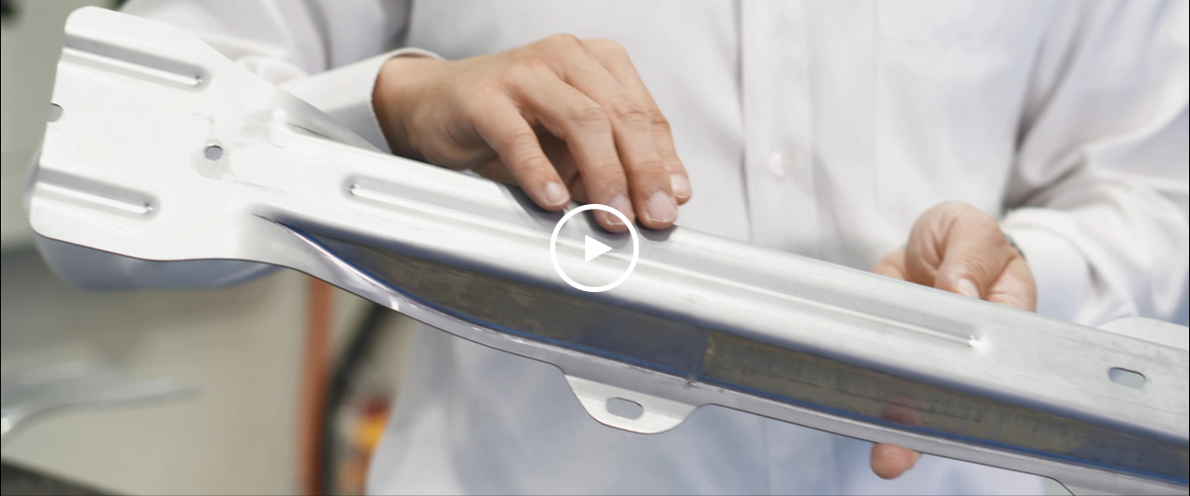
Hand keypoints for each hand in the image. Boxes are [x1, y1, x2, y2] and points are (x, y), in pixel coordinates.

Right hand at [372, 35, 691, 231]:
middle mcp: (567, 57)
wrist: (435, 104)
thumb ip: (610, 163)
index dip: (664, 160)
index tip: (675, 201)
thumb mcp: (569, 143)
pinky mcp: (483, 95)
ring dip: (603, 174)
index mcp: (598, 62)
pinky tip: (553, 201)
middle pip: (621, 115)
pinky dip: (539, 171)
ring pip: (582, 119)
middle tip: (652, 216)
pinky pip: (518, 135)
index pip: (645, 113)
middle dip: (643, 171)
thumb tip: (658, 201)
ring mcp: (525, 71)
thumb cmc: (513, 123)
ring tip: (612, 216)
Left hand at [868, 201, 1036, 478]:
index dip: (976, 380)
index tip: (951, 391)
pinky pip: (886, 378)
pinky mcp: (896, 353)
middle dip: (931, 423)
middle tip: (903, 452)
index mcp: (1005, 315)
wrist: (932, 243)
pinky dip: (872, 400)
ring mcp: (932, 355)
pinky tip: (861, 423)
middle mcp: (971, 348)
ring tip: (888, 457)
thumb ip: (969, 255)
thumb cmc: (963, 240)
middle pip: (959, 393)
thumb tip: (960, 289)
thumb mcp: (971, 230)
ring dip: (902, 430)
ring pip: (923, 399)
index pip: (997, 354)